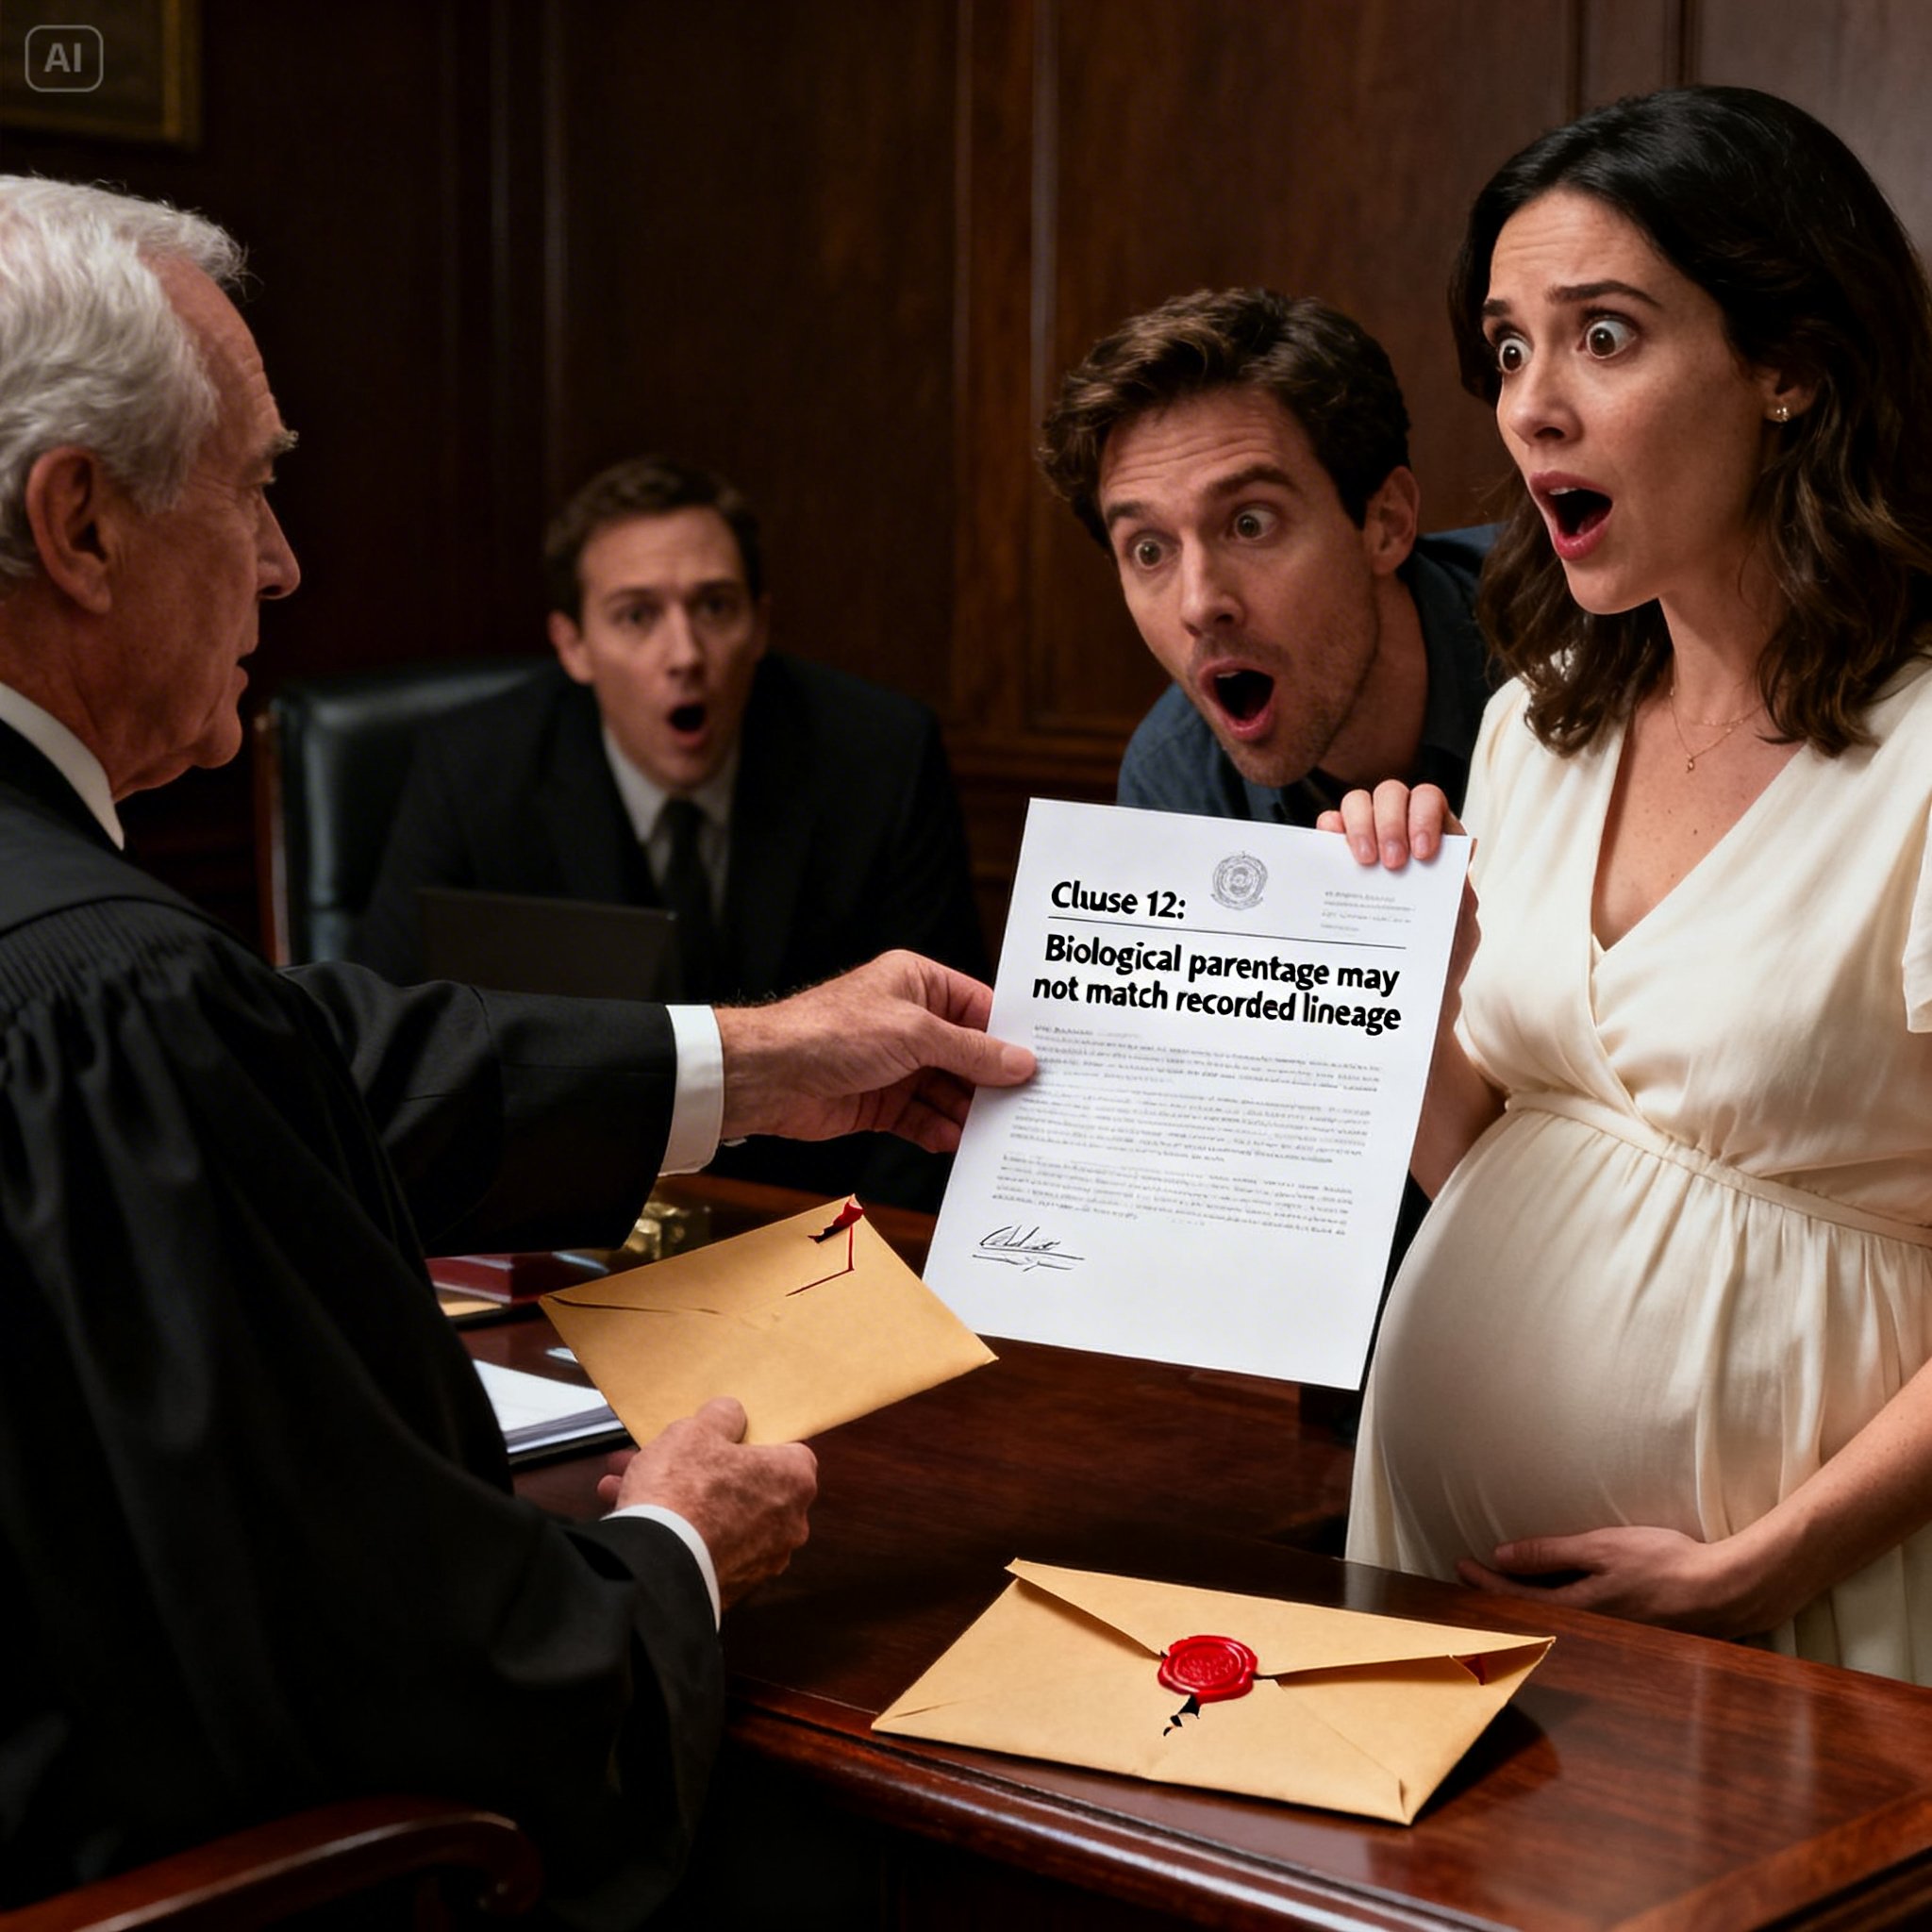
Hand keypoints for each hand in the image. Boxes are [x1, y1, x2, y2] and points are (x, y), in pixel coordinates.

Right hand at [601, 1396, 816, 1606]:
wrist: (656, 1567)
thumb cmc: (683, 1492)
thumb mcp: (697, 1431)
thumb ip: (722, 1416)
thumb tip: (731, 1415)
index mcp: (793, 1479)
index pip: (786, 1450)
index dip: (752, 1443)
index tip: (724, 1441)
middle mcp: (790, 1523)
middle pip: (748, 1485)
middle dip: (706, 1472)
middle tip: (669, 1460)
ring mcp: (764, 1560)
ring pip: (722, 1518)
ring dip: (685, 1502)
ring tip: (634, 1487)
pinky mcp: (735, 1587)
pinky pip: (708, 1548)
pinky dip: (682, 1535)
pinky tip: (639, 1518)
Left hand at [714, 949, 1034, 1147]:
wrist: (768, 1077)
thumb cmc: (829, 1033)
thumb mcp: (914, 1034)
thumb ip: (971, 1051)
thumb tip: (1019, 1062)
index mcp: (917, 983)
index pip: (979, 1007)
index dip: (1009, 1036)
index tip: (1042, 1062)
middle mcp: (908, 1020)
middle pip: (967, 1053)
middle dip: (992, 1080)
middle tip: (1025, 1105)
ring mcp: (895, 1063)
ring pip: (947, 1089)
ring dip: (967, 1110)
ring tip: (994, 1131)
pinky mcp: (880, 1100)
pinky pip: (921, 1116)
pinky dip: (938, 1129)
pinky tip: (953, 1141)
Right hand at [1319, 782, 1479, 1001]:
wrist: (1410, 998)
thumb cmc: (1439, 961)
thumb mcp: (1459, 928)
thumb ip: (1462, 891)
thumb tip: (1462, 852)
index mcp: (1438, 846)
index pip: (1430, 803)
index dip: (1424, 816)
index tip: (1420, 855)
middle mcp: (1402, 836)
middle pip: (1393, 794)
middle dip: (1390, 822)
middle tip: (1389, 863)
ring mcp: (1368, 844)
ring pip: (1359, 802)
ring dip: (1361, 823)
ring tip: (1363, 863)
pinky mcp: (1339, 859)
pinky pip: (1328, 826)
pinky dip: (1328, 826)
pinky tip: (1329, 842)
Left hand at [1454, 1524, 1781, 1638]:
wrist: (1724, 1590)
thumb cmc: (1663, 1563)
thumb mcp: (1600, 1548)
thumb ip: (1550, 1554)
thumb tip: (1501, 1556)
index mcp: (1577, 1609)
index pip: (1514, 1599)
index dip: (1483, 1583)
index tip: (1460, 1565)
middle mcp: (1588, 1631)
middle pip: (1528, 1619)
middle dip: (1495, 1602)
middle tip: (1467, 1585)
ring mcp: (1609, 1637)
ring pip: (1551, 1625)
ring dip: (1521, 1610)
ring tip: (1496, 1593)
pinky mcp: (1627, 1636)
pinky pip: (1576, 1625)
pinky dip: (1552, 1614)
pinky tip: (1548, 1604)